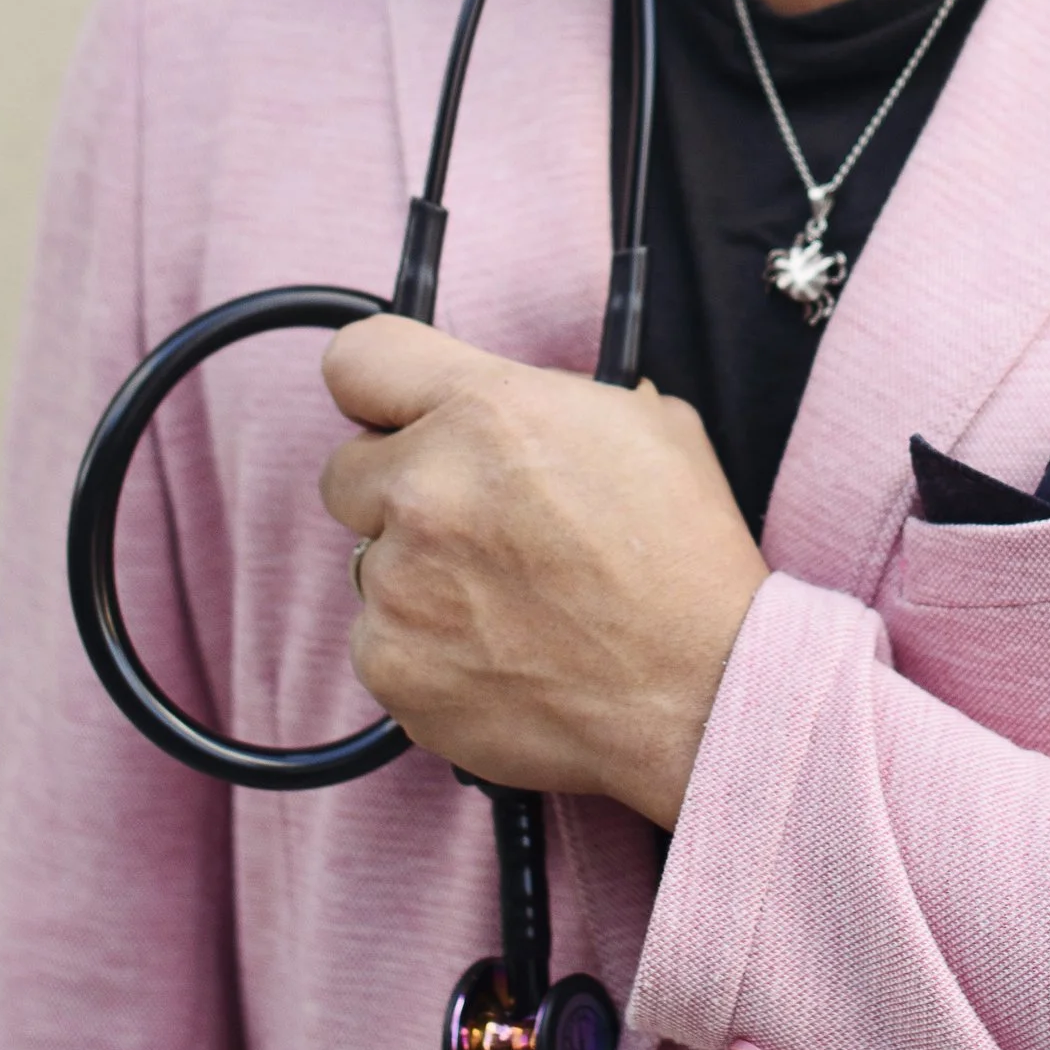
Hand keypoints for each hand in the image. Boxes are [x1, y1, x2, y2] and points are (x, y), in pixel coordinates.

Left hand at [319, 321, 767, 826]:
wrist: (702, 691)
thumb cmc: (686, 559)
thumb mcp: (646, 424)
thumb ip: (553, 399)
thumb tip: (520, 402)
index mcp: (486, 411)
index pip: (359, 359)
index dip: (379, 389)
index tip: (395, 415)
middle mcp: (427, 490)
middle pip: (346, 472)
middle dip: (398, 492)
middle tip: (473, 526)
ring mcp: (400, 585)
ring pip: (369, 564)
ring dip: (419, 578)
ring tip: (508, 605)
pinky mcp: (392, 666)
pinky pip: (380, 643)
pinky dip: (426, 651)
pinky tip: (499, 656)